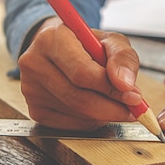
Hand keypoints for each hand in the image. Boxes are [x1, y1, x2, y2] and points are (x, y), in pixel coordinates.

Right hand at [18, 17, 143, 129]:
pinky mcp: (34, 109)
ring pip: (76, 113)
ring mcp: (30, 89)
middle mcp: (34, 63)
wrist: (59, 50)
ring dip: (103, 114)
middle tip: (132, 109)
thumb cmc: (86, 44)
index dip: (111, 89)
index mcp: (51, 38)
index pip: (82, 72)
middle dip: (112, 107)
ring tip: (114, 102)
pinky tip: (96, 108)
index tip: (134, 96)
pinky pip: (69, 125)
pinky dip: (90, 121)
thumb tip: (126, 85)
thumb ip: (123, 57)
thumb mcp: (110, 41)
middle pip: (78, 98)